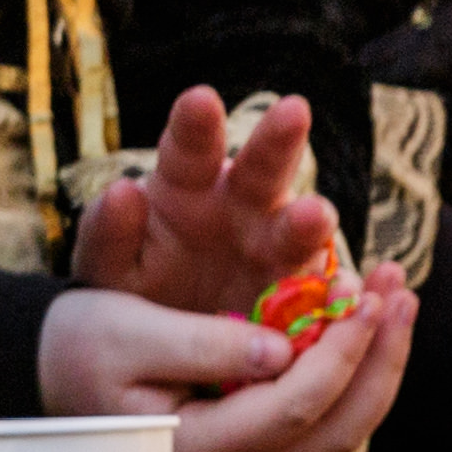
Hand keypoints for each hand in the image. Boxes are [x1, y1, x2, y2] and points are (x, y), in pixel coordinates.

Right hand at [41, 272, 419, 451]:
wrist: (47, 375)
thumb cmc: (75, 347)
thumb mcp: (120, 330)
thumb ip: (199, 343)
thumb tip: (281, 348)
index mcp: (194, 450)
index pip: (292, 409)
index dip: (338, 352)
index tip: (364, 295)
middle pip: (335, 433)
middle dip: (378, 361)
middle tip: (399, 293)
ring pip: (339, 433)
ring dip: (376, 366)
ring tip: (394, 300)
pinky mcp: (253, 445)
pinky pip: (322, 419)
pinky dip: (350, 371)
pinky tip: (360, 323)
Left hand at [72, 86, 341, 320]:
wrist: (159, 352)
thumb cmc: (130, 289)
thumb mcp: (106, 265)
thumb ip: (108, 232)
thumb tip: (124, 190)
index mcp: (186, 184)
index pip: (189, 146)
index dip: (196, 123)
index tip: (200, 99)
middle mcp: (240, 205)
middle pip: (263, 167)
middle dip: (278, 139)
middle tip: (293, 110)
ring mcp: (277, 249)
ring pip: (301, 227)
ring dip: (309, 220)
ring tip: (315, 214)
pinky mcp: (303, 298)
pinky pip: (323, 292)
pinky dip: (335, 292)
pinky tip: (344, 293)